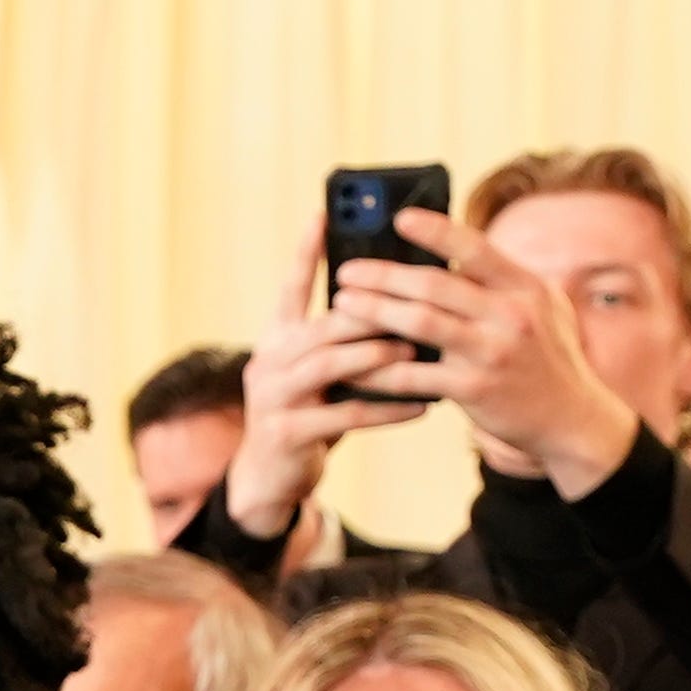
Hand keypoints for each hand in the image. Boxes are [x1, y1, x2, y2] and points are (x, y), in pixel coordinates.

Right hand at [224, 225, 395, 536]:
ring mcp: (274, 397)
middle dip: (370, 311)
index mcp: (278, 337)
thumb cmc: (308, 413)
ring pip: (331, 365)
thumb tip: (401, 304)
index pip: (292, 284)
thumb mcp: (319, 371)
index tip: (324, 211)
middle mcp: (269, 359)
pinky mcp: (287, 433)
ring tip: (415, 351)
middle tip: (415, 300)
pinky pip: (345, 415)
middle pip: (323, 324)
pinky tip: (421, 404)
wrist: (269, 478)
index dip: (306, 249)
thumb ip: (343, 341)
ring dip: (377, 356)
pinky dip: (386, 408)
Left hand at [340, 207, 644, 495]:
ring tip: (341, 304)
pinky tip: (354, 364)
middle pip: (433, 285)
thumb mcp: (542, 307)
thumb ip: (502, 282)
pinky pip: (414, 376)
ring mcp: (492, 353)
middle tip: (346, 271)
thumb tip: (450, 255)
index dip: (435, 230)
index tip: (399, 218)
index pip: (474, 248)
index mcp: (525, 286)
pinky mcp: (474, 389)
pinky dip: (379, 369)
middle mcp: (511, 315)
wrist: (573, 420)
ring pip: (419, 324)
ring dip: (374, 312)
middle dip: (382, 275)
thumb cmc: (547, 357)